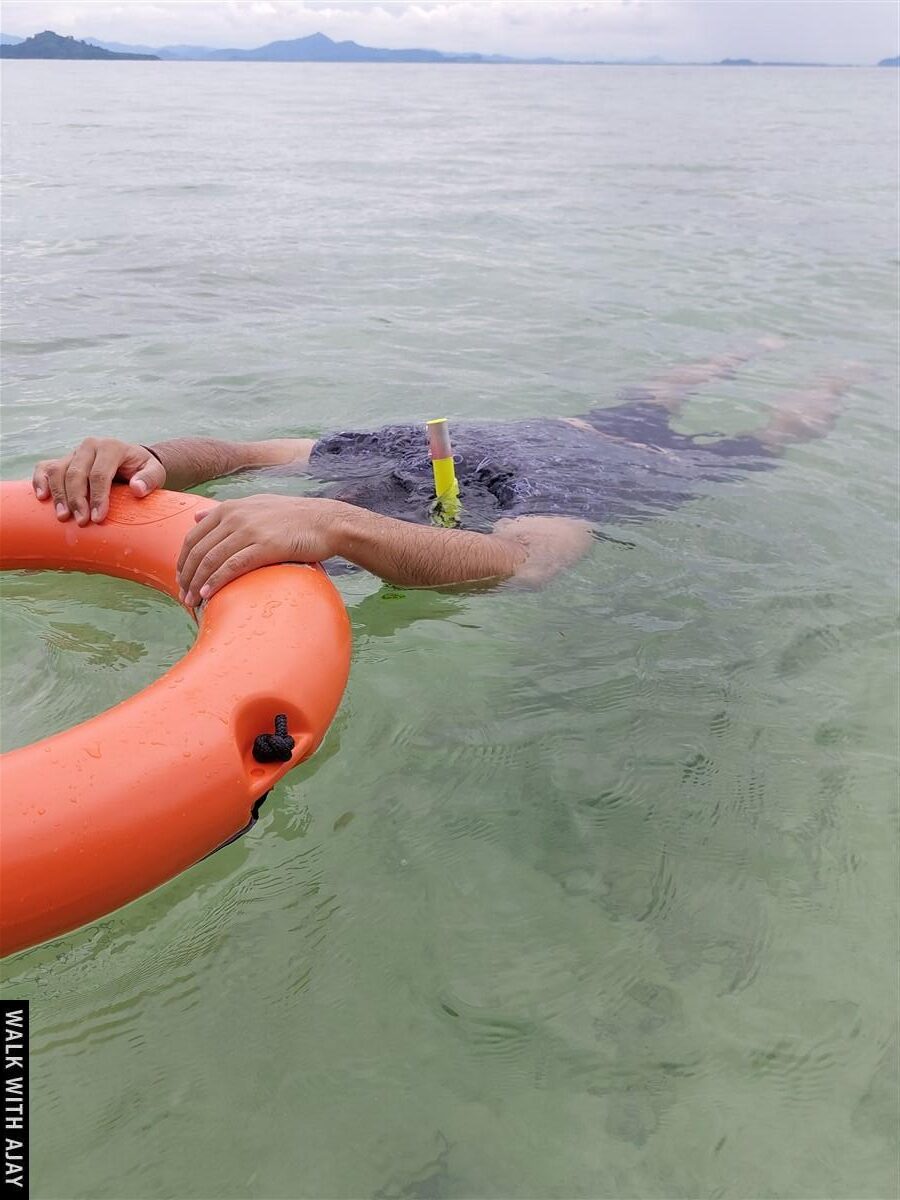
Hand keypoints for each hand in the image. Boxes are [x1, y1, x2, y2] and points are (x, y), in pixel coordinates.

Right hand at [32, 438, 166, 524]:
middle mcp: (90, 446)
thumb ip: (149, 479)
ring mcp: (74, 452)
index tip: (98, 518)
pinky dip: (40, 480)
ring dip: (58, 495)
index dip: (98, 497)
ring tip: (63, 517)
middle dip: (77, 500)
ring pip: (58, 471)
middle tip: (81, 522)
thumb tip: (137, 489)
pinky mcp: (63, 460)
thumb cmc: (142, 469)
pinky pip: (46, 467)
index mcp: (111, 447)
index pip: (100, 473)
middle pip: (76, 473)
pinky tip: (42, 497)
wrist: (132, 461)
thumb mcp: (154, 472)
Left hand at [176, 495, 348, 605]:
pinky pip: (232, 567)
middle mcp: (235, 517)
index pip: (193, 536)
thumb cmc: (293, 517)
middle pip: (198, 551)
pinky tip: (207, 595)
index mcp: (229, 508)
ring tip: (191, 602)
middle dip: (186, 576)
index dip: (183, 560)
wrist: (325, 522)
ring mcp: (249, 531)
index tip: (180, 579)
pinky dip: (216, 582)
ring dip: (197, 584)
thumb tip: (197, 517)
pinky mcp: (264, 547)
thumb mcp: (255, 505)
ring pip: (211, 560)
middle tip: (182, 596)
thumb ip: (225, 511)